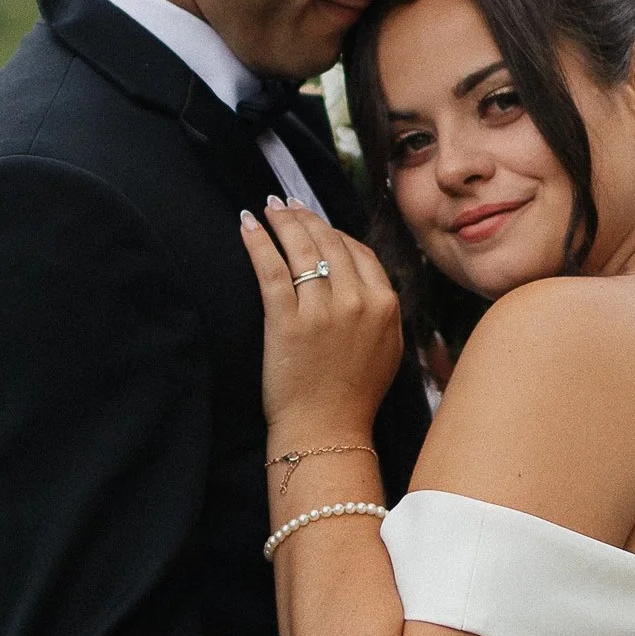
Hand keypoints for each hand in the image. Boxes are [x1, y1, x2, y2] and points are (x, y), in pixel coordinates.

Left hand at [239, 198, 403, 441]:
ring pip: (302, 249)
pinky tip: (247, 224)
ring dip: (283, 221)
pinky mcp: (287, 321)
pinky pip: (272, 269)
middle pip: (329, 242)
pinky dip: (258, 242)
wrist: (326, 432)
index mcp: (384, 304)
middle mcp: (357, 301)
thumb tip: (367, 278)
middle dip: (305, 217)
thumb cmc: (353, 396)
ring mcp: (322, 310)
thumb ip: (381, 310)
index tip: (314, 221)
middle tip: (286, 203)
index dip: (333, 231)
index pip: (357, 251)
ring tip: (268, 207)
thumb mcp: (387, 348)